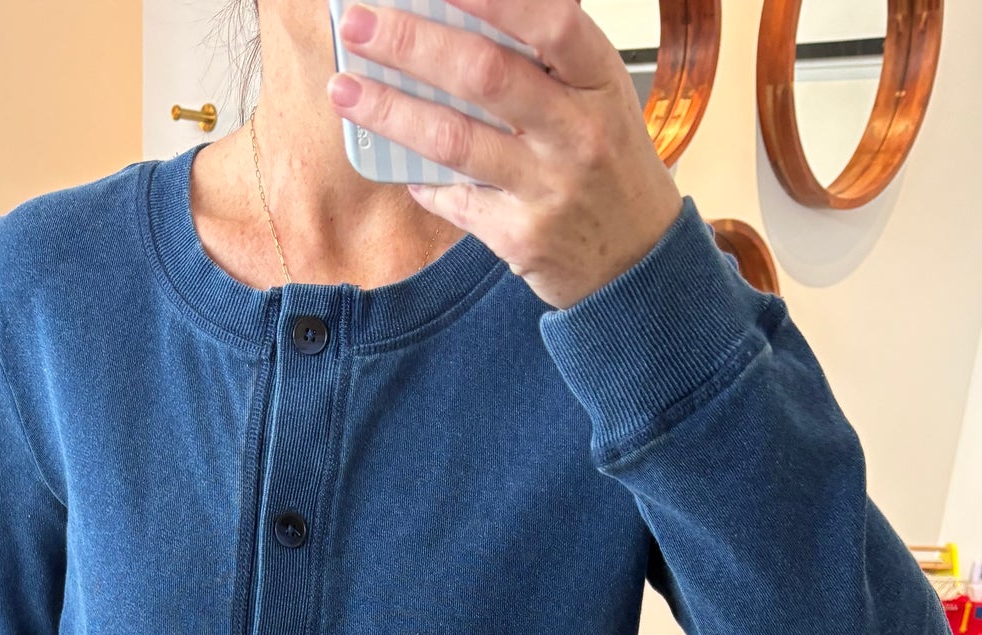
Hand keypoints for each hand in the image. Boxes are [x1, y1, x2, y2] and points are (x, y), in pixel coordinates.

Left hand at [328, 0, 682, 309]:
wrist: (637, 262)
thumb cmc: (608, 163)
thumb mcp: (598, 97)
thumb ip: (545, 58)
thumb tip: (461, 15)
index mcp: (599, 81)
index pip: (549, 22)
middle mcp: (577, 132)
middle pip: (484, 76)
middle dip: (411, 44)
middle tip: (357, 22)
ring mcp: (548, 188)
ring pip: (455, 140)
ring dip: (390, 110)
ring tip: (344, 89)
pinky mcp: (521, 237)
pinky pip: (454, 200)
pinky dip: (418, 179)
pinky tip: (391, 159)